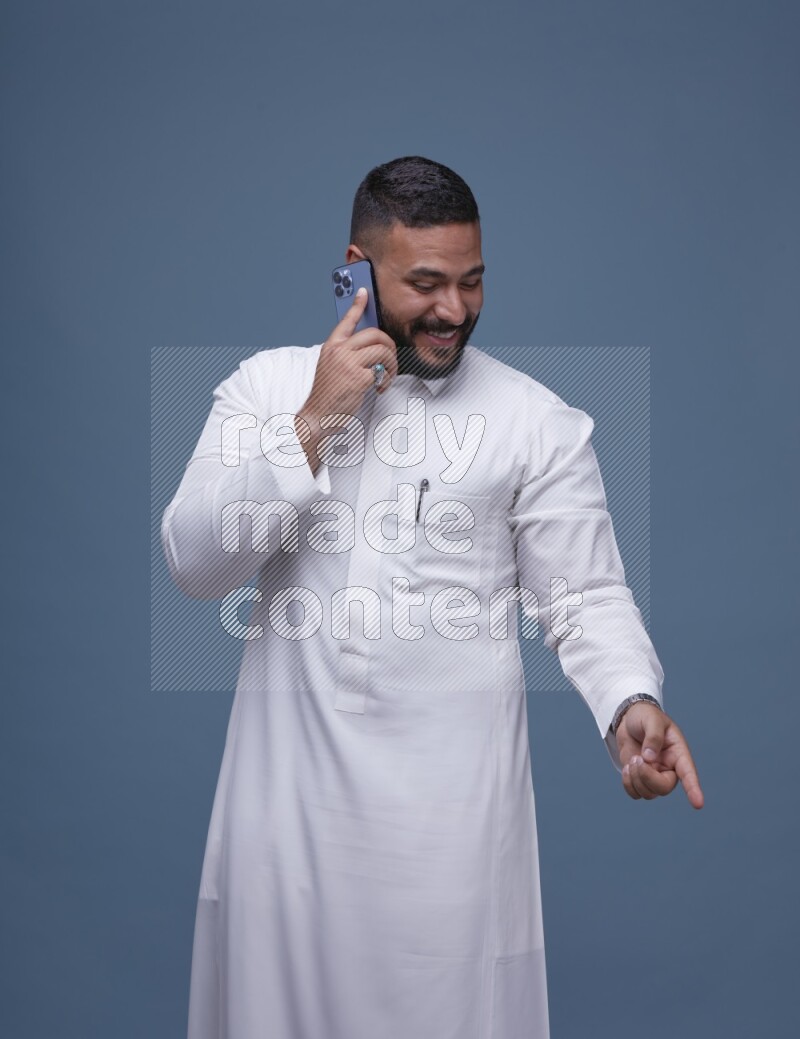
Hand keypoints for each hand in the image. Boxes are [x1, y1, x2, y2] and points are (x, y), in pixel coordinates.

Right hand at [296, 288, 397, 474]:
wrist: (318, 415)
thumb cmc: (327, 393)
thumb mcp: (331, 366)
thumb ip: (346, 353)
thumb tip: (371, 346)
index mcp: (331, 346)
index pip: (346, 320)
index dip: (357, 304)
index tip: (364, 291)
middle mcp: (339, 351)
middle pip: (375, 334)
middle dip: (389, 345)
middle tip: (391, 358)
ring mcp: (349, 363)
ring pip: (383, 350)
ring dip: (392, 364)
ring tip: (386, 376)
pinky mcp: (359, 378)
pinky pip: (382, 371)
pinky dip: (386, 380)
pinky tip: (378, 389)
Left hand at [616, 703, 703, 808]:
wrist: (629, 719)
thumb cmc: (646, 716)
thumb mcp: (652, 720)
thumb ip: (653, 736)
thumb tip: (650, 759)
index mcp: (678, 753)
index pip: (688, 773)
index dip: (693, 789)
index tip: (698, 803)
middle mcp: (669, 768)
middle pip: (664, 788)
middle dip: (647, 777)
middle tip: (637, 759)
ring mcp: (655, 775)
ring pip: (649, 793)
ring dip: (635, 779)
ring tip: (632, 760)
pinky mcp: (640, 779)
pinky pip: (636, 794)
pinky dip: (628, 784)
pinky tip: (627, 768)